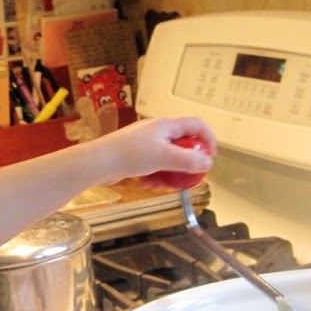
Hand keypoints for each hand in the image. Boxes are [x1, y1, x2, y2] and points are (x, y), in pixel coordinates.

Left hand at [96, 117, 216, 187]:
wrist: (99, 162)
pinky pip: (154, 165)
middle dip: (187, 163)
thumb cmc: (130, 154)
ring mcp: (146, 143)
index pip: (196, 125)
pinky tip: (148, 185)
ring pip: (168, 158)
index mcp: (166, 125)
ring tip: (164, 185)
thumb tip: (208, 163)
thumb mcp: (165, 157)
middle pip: (182, 144)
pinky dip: (155, 176)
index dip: (208, 138)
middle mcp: (157, 131)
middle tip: (189, 177)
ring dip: (170, 173)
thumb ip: (189, 160)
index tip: (211, 156)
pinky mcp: (136, 155)